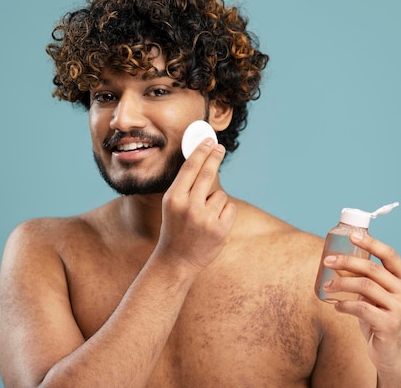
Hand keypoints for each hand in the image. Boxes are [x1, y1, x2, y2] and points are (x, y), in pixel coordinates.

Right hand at [156, 138, 236, 270]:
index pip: (190, 168)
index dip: (201, 151)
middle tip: (220, 148)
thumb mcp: (172, 204)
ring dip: (215, 201)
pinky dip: (224, 213)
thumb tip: (202, 159)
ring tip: (202, 218)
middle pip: (208, 173)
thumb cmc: (175, 227)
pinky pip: (229, 208)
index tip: (209, 140)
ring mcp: (206, 219)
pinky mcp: (220, 229)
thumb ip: (185, 185)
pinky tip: (212, 225)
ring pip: (219, 194)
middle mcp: (189, 206)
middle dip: (215, 157)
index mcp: (174, 198)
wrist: (176, 260)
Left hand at [322, 233, 400, 381]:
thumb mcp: (377, 297)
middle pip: (372, 268)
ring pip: (364, 286)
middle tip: (327, 261)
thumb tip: (338, 261)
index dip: (370, 242)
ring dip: (341, 284)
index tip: (351, 235)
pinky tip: (335, 306)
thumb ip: (366, 280)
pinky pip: (361, 307)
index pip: (389, 254)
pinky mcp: (389, 324)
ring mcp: (400, 308)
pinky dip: (344, 304)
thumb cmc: (380, 321)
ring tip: (327, 286)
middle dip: (346, 262)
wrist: (392, 354)